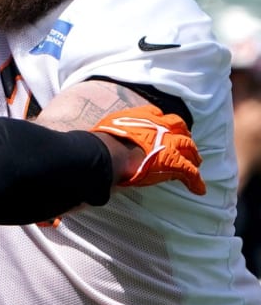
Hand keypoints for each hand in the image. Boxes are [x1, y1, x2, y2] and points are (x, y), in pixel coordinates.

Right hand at [90, 104, 205, 194]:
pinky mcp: (175, 163)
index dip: (162, 121)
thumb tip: (106, 136)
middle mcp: (162, 127)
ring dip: (193, 155)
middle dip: (183, 135)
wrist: (114, 152)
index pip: (159, 115)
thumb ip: (115, 129)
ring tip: (196, 162)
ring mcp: (171, 145)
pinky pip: (190, 172)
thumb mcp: (110, 126)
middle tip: (185, 143)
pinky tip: (198, 189)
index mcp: (146, 117)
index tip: (163, 126)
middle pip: (179, 128)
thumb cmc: (106, 139)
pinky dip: (195, 181)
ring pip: (189, 148)